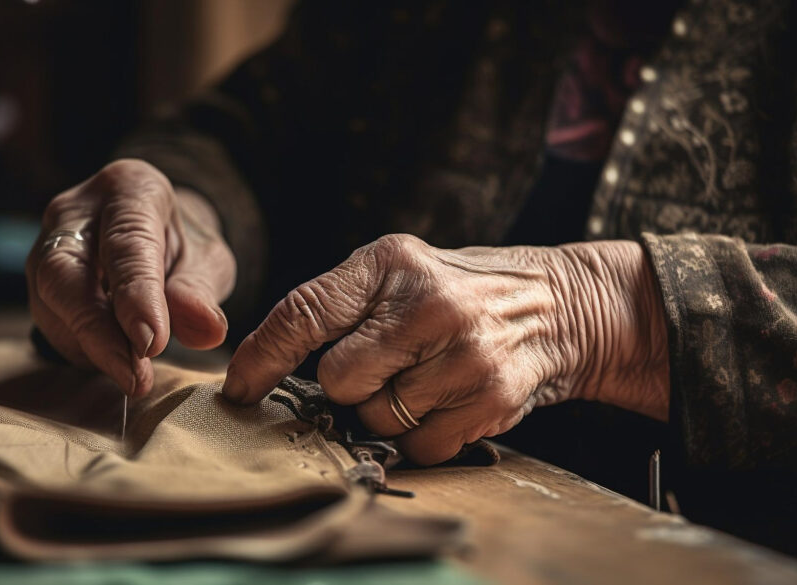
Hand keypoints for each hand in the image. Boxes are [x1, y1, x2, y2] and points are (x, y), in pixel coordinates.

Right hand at [26, 160, 235, 394]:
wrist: (155, 235)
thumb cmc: (183, 246)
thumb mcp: (207, 261)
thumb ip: (200, 292)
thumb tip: (207, 331)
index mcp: (128, 189)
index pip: (125, 244)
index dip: (136, 298)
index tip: (152, 344)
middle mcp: (75, 211)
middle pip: (65, 272)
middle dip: (97, 332)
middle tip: (134, 377)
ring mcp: (47, 244)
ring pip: (51, 302)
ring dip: (90, 348)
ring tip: (132, 377)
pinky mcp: (37, 281)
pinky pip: (51, 322)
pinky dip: (83, 350)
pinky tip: (114, 364)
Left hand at [222, 234, 667, 463]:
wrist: (558, 305)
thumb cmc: (455, 291)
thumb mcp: (398, 271)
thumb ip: (338, 304)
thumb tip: (264, 364)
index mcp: (390, 262)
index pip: (304, 312)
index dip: (261, 358)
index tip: (238, 389)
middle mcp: (427, 304)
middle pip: (336, 379)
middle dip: (349, 384)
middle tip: (385, 364)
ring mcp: (464, 353)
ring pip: (376, 419)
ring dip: (389, 411)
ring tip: (426, 377)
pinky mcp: (491, 399)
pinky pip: (418, 447)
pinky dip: (423, 435)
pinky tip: (449, 399)